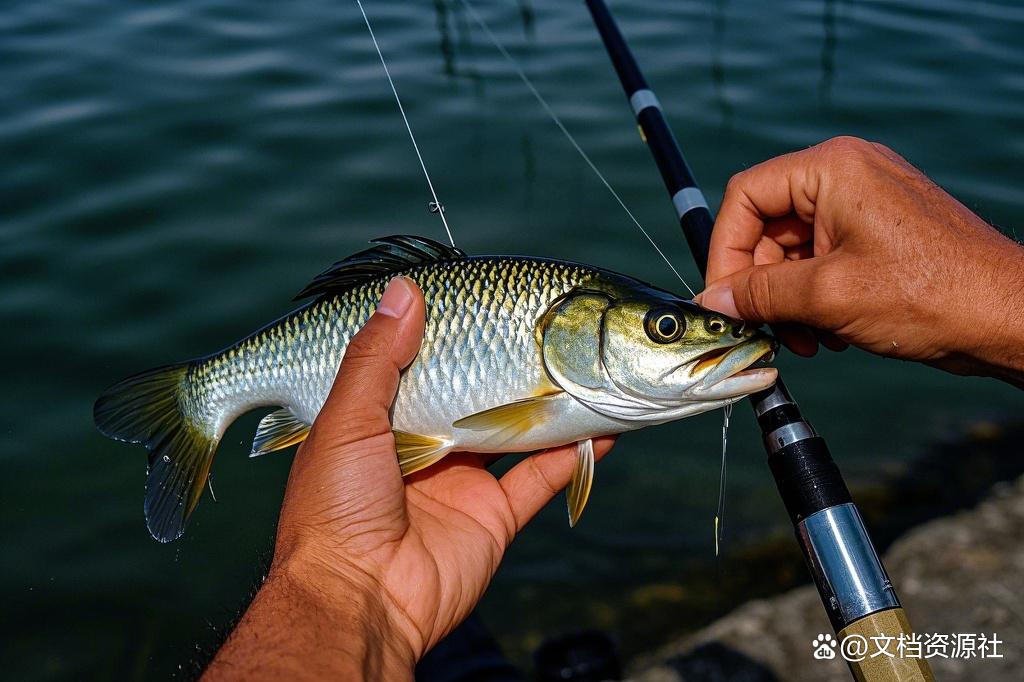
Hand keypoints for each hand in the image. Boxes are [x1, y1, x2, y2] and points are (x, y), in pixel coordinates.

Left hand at [206, 277, 613, 679]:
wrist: (355, 600)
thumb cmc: (334, 507)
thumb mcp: (343, 419)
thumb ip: (376, 355)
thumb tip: (406, 288)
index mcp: (381, 418)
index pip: (423, 362)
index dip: (454, 332)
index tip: (484, 300)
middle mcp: (426, 444)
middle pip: (475, 393)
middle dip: (507, 363)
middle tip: (549, 327)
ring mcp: (463, 479)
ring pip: (516, 429)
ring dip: (550, 402)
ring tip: (590, 367)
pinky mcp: (494, 515)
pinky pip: (542, 477)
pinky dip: (574, 453)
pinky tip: (603, 426)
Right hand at [697, 136, 1023, 384]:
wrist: (1006, 316)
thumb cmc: (930, 294)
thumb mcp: (828, 296)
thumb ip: (760, 294)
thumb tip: (712, 300)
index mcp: (831, 169)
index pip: (746, 197)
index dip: (726, 250)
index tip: (724, 297)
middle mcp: (845, 175)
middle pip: (768, 228)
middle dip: (763, 285)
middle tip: (764, 329)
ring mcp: (863, 204)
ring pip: (793, 251)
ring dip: (788, 300)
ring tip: (807, 340)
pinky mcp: (877, 234)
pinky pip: (822, 261)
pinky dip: (814, 299)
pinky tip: (831, 334)